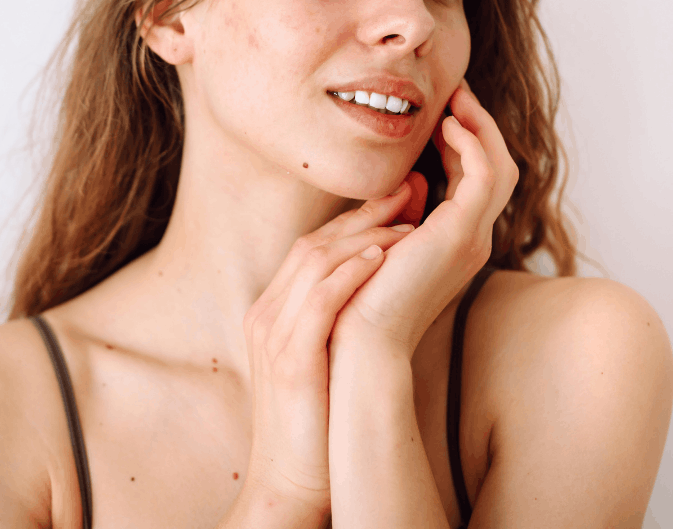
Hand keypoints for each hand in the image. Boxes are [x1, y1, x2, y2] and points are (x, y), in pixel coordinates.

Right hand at [241, 189, 417, 512]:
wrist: (291, 483)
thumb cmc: (315, 423)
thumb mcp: (320, 358)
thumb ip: (336, 319)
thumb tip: (375, 285)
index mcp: (271, 312)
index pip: (311, 248)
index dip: (353, 219)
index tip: (395, 201)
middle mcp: (267, 315)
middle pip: (312, 244)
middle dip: (361, 214)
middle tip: (405, 189)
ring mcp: (274, 335)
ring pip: (315, 263)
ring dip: (363, 236)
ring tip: (406, 220)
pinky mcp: (291, 359)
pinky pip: (319, 301)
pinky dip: (349, 272)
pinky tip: (381, 256)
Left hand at [334, 79, 518, 354]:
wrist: (359, 339)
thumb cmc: (359, 296)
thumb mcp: (381, 242)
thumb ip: (397, 213)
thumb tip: (409, 182)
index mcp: (454, 243)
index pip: (475, 181)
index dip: (465, 142)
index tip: (444, 111)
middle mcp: (472, 240)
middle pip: (496, 168)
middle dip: (479, 126)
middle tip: (456, 92)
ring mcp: (472, 238)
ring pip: (499, 167)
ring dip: (480, 127)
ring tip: (455, 98)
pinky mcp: (461, 234)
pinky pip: (485, 176)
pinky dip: (473, 145)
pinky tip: (448, 126)